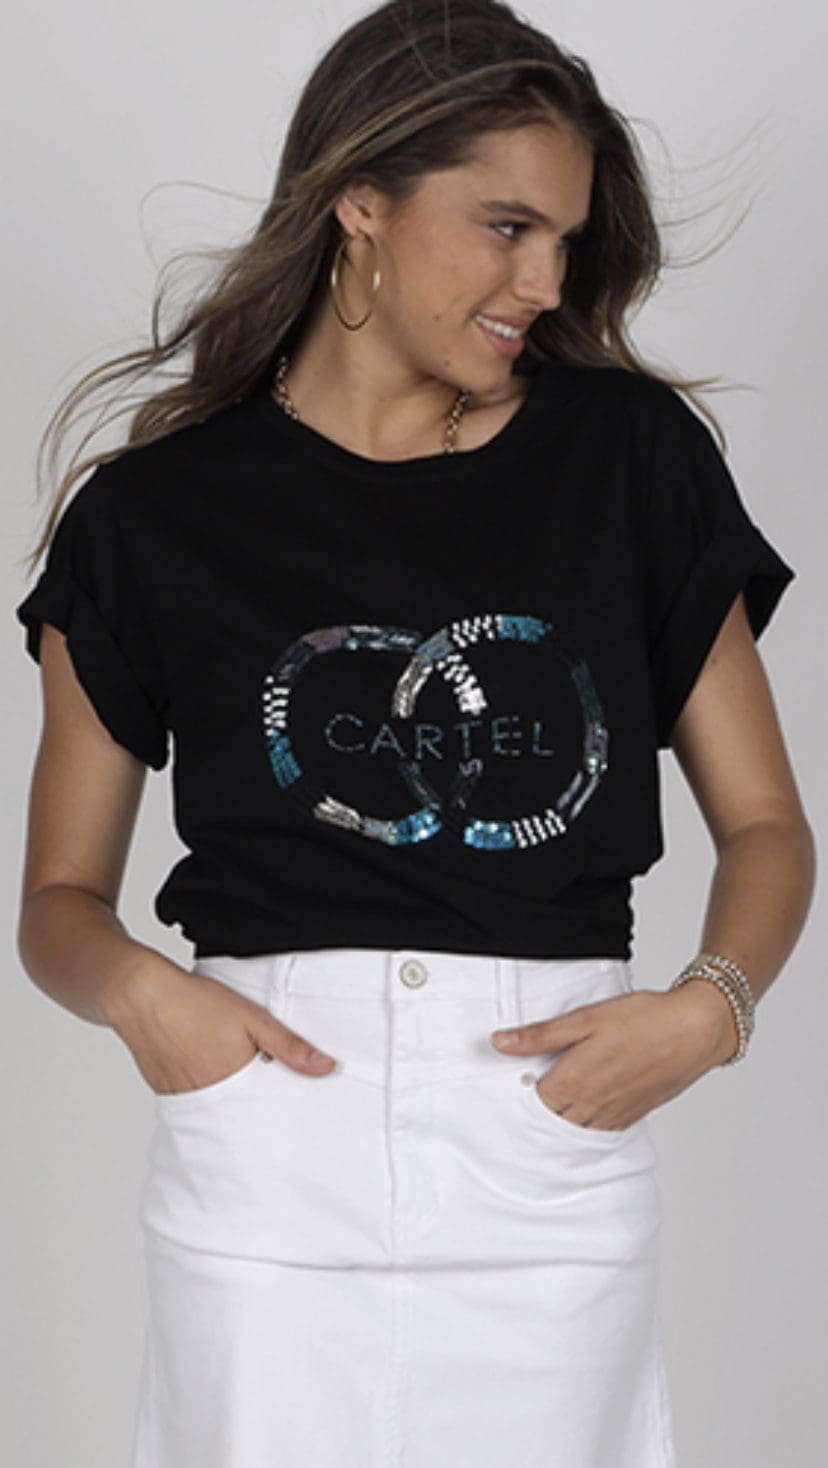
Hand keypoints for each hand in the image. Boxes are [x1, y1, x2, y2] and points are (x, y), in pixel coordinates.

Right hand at [104, 958, 336, 1096]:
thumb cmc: (195, 1002)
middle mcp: (207, 1099)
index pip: (267, 1114)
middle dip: (259, 1115)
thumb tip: (326, 1068)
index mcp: (233, 1082)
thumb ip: (290, 1046)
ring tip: (242, 1092)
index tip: (297, 1117)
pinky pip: (196, 1105)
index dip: (282, 1113)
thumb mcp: (253, 1018)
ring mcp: (183, 1100)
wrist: (140, 996)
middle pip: (242, 1120)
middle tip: (272, 1109)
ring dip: (233, 1107)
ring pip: (219, 1114)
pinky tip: (213, 1078)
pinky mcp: (168, 1094)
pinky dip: (209, 1098)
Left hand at [490, 983, 737, 1129]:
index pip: (530, 1102)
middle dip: (536, 1108)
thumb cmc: (643, 1019)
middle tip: (527, 1091)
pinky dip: (584, 1123)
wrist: (695, 1030)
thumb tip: (499, 1043)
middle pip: (549, 1121)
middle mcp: (591, 1106)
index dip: (520, 1089)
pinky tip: (584, 1104)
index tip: (512, 1078)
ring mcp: (613, 1115)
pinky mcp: (632, 1116)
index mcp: (574, 1082)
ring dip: (560, 1119)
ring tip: (555, 1097)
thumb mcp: (585, 1018)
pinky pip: (598, 1131)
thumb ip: (540, 1036)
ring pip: (573, 1130)